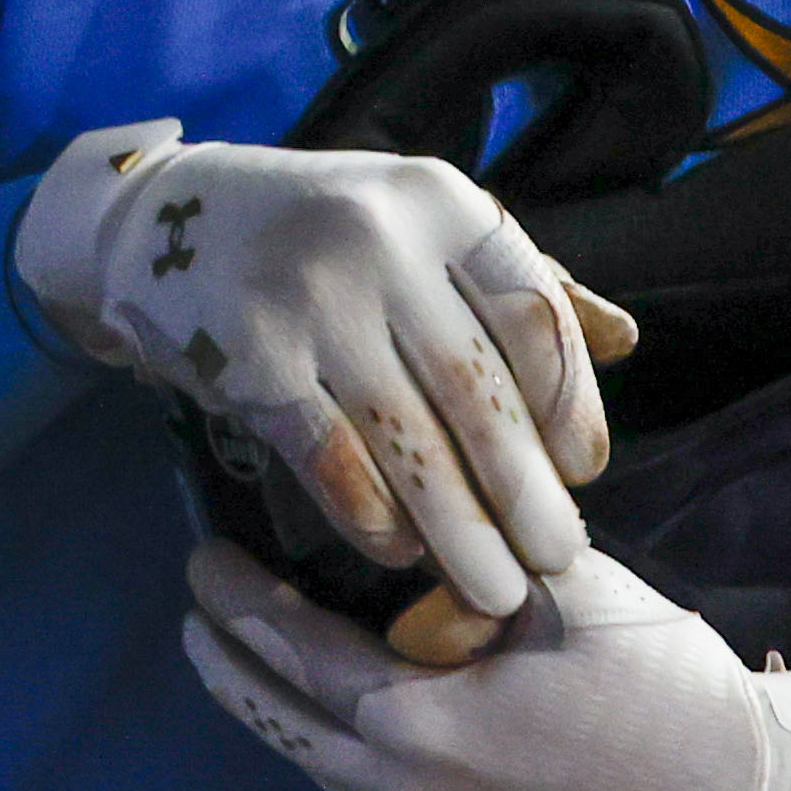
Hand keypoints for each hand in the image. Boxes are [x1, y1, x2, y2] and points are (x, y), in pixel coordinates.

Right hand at [14, 126, 627, 620]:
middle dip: (522, 490)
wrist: (168, 221)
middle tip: (556, 562)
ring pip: (407, 439)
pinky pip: (330, 458)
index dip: (569, 403)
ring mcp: (309, 299)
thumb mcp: (427, 227)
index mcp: (441, 202)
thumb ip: (521, 280)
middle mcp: (380, 240)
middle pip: (477, 390)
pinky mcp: (249, 358)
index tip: (583, 474)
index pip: (532, 315)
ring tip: (493, 588)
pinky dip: (371, 516)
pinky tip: (401, 554)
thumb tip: (622, 341)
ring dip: (458, 528)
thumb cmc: (328, 231)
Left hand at [182, 543, 790, 790]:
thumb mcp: (572, 592)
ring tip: (233, 657)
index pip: (301, 652)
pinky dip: (319, 745)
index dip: (244, 601)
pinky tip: (318, 716)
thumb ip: (484, 562)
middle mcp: (412, 788)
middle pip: (283, 721)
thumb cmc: (662, 686)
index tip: (203, 555)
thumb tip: (425, 522)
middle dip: (229, 661)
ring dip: (266, 709)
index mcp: (427, 724)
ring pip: (316, 766)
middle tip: (195, 605)